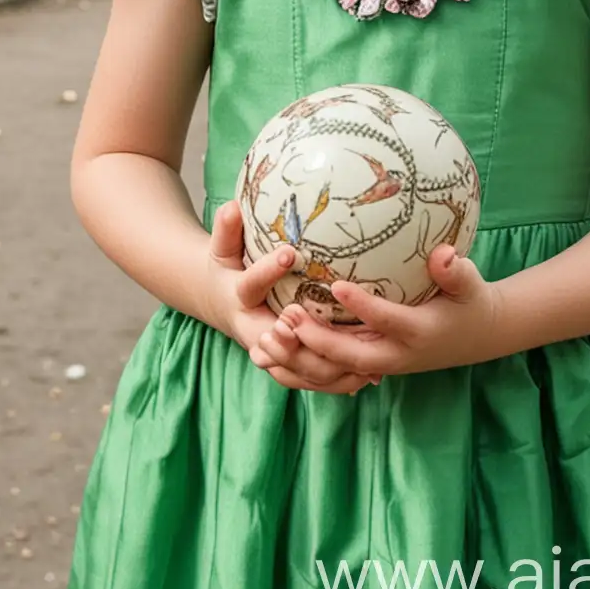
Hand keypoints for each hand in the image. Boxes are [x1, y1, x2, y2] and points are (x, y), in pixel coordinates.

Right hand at [202, 202, 378, 395]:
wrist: (222, 304)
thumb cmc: (229, 269)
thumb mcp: (223, 249)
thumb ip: (226, 231)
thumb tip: (231, 206)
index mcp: (238, 298)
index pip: (250, 284)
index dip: (268, 270)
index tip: (291, 251)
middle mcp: (252, 330)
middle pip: (272, 345)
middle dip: (297, 341)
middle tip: (329, 325)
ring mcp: (270, 352)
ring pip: (294, 370)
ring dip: (323, 367)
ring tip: (358, 358)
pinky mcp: (286, 365)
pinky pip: (309, 379)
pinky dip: (335, 382)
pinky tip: (367, 376)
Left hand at [262, 246, 503, 380]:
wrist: (475, 336)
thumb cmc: (469, 301)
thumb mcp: (470, 284)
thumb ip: (456, 270)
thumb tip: (445, 253)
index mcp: (419, 331)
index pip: (387, 320)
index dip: (362, 306)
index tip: (335, 284)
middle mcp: (397, 355)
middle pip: (353, 356)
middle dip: (319, 341)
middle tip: (288, 315)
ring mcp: (382, 365)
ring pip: (337, 371)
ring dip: (303, 359)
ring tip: (269, 337)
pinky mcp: (370, 365)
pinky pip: (332, 374)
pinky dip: (302, 370)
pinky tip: (271, 357)